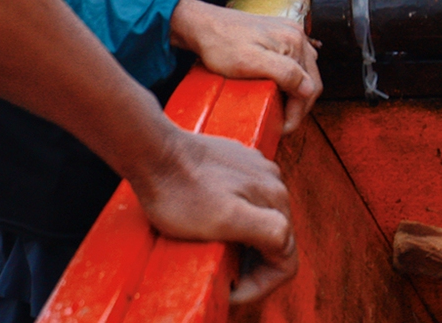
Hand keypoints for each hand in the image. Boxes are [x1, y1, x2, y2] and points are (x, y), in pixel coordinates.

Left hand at [129, 127, 296, 305]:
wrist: (153, 151)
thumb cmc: (180, 191)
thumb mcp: (225, 220)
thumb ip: (268, 231)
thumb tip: (287, 245)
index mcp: (275, 200)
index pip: (286, 260)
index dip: (260, 285)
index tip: (230, 289)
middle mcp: (273, 182)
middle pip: (277, 240)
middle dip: (253, 265)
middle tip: (223, 275)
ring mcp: (256, 170)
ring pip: (262, 219)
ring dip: (245, 242)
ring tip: (217, 248)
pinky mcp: (239, 162)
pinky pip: (247, 199)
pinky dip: (236, 218)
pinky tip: (211, 220)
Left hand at [169, 0, 322, 135]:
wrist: (202, 25)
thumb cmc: (221, 44)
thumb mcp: (250, 62)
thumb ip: (283, 73)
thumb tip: (308, 89)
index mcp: (294, 42)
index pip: (310, 87)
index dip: (297, 113)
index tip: (283, 128)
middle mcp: (297, 35)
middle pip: (310, 80)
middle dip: (298, 105)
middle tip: (282, 123)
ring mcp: (289, 34)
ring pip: (304, 72)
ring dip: (296, 93)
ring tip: (280, 108)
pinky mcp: (279, 36)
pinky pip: (294, 63)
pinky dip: (290, 79)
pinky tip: (277, 88)